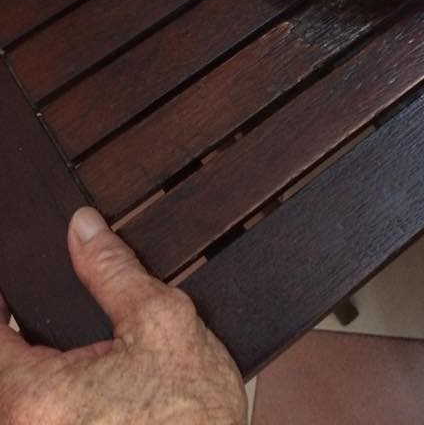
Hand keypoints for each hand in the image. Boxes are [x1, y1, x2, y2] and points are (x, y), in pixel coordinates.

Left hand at [0, 208, 246, 424]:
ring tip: (104, 370)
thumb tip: (82, 228)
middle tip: (81, 333)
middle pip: (9, 372)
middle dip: (33, 341)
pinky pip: (44, 418)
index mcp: (35, 398)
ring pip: (24, 400)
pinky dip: (63, 401)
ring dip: (50, 375)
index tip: (11, 286)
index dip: (2, 304)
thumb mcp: (161, 321)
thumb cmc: (194, 417)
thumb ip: (112, 270)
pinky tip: (106, 396)